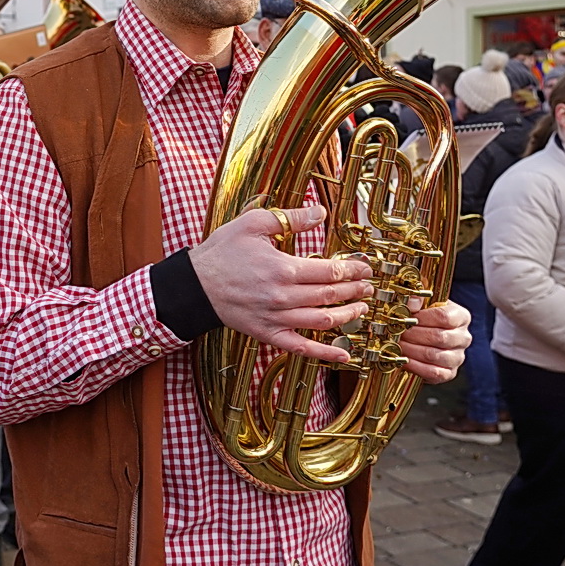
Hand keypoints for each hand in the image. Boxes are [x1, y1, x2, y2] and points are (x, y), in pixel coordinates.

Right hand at [188, 205, 373, 361]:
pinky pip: (302, 348)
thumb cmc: (222, 252)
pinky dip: (326, 353)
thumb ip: (290, 218)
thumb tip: (320, 211)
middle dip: (355, 290)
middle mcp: (283, 297)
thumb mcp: (253, 223)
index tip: (365, 266)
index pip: (330, 271)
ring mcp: (277, 319)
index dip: (353, 269)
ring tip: (362, 309)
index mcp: (283, 268)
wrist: (195, 285)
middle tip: (369, 286)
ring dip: (348, 316)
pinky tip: (346, 354)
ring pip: (323, 321)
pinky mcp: (269, 335)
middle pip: (331, 295)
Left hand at [399, 300, 470, 383]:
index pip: (444, 317)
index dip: (422, 318)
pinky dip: (416, 366)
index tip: (406, 318)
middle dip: (413, 335)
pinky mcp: (449, 373)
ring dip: (411, 350)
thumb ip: (417, 298)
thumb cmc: (422, 317)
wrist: (421, 337)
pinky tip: (404, 360)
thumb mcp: (422, 303)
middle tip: (396, 332)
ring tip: (397, 345)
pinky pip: (434, 372)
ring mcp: (458, 357)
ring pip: (434, 355)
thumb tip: (412, 303)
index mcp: (461, 316)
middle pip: (439, 337)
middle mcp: (463, 337)